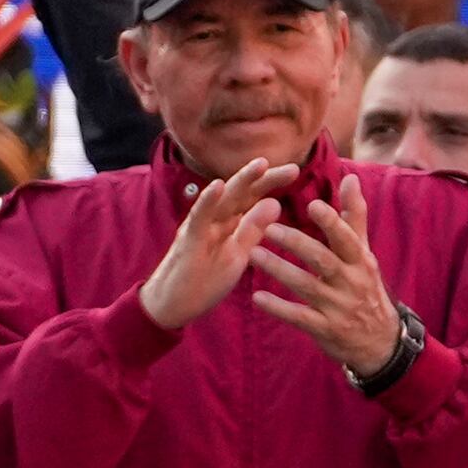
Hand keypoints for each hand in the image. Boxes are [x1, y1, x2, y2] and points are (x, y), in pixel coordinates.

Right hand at [138, 156, 294, 332]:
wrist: (172, 303)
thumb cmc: (203, 279)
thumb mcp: (237, 254)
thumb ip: (253, 229)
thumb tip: (275, 202)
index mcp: (228, 222)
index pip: (251, 197)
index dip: (271, 183)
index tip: (295, 170)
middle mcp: (214, 218)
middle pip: (242, 193)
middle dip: (265, 178)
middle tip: (293, 168)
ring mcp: (200, 226)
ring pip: (223, 199)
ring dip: (240, 181)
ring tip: (260, 165)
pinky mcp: (189, 240)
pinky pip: (198, 218)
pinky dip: (207, 201)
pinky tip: (218, 186)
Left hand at [247, 176, 406, 377]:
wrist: (379, 341)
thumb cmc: (365, 287)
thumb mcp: (363, 253)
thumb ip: (354, 216)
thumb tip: (350, 177)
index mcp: (360, 261)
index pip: (347, 239)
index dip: (331, 222)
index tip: (312, 204)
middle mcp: (351, 282)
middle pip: (323, 260)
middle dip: (296, 243)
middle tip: (267, 227)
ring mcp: (339, 307)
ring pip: (307, 286)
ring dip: (279, 270)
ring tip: (253, 254)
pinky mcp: (326, 329)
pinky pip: (300, 317)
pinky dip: (279, 308)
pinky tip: (257, 297)